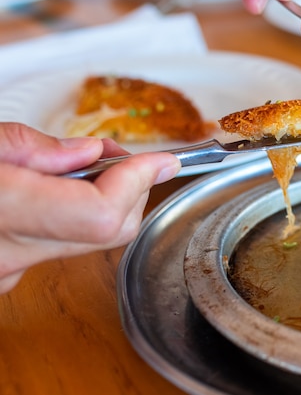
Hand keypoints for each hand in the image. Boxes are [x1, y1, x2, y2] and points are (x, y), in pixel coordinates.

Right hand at [0, 123, 180, 292]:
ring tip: (77, 166)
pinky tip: (55, 192)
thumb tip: (92, 153)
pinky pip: (61, 247)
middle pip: (111, 231)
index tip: (161, 161)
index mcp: (3, 212)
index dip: (139, 183)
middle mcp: (10, 256)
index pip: (103, 214)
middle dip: (131, 188)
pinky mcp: (6, 276)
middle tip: (115, 155)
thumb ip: (34, 146)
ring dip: (104, 201)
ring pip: (91, 241)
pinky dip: (73, 216)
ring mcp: (8, 273)